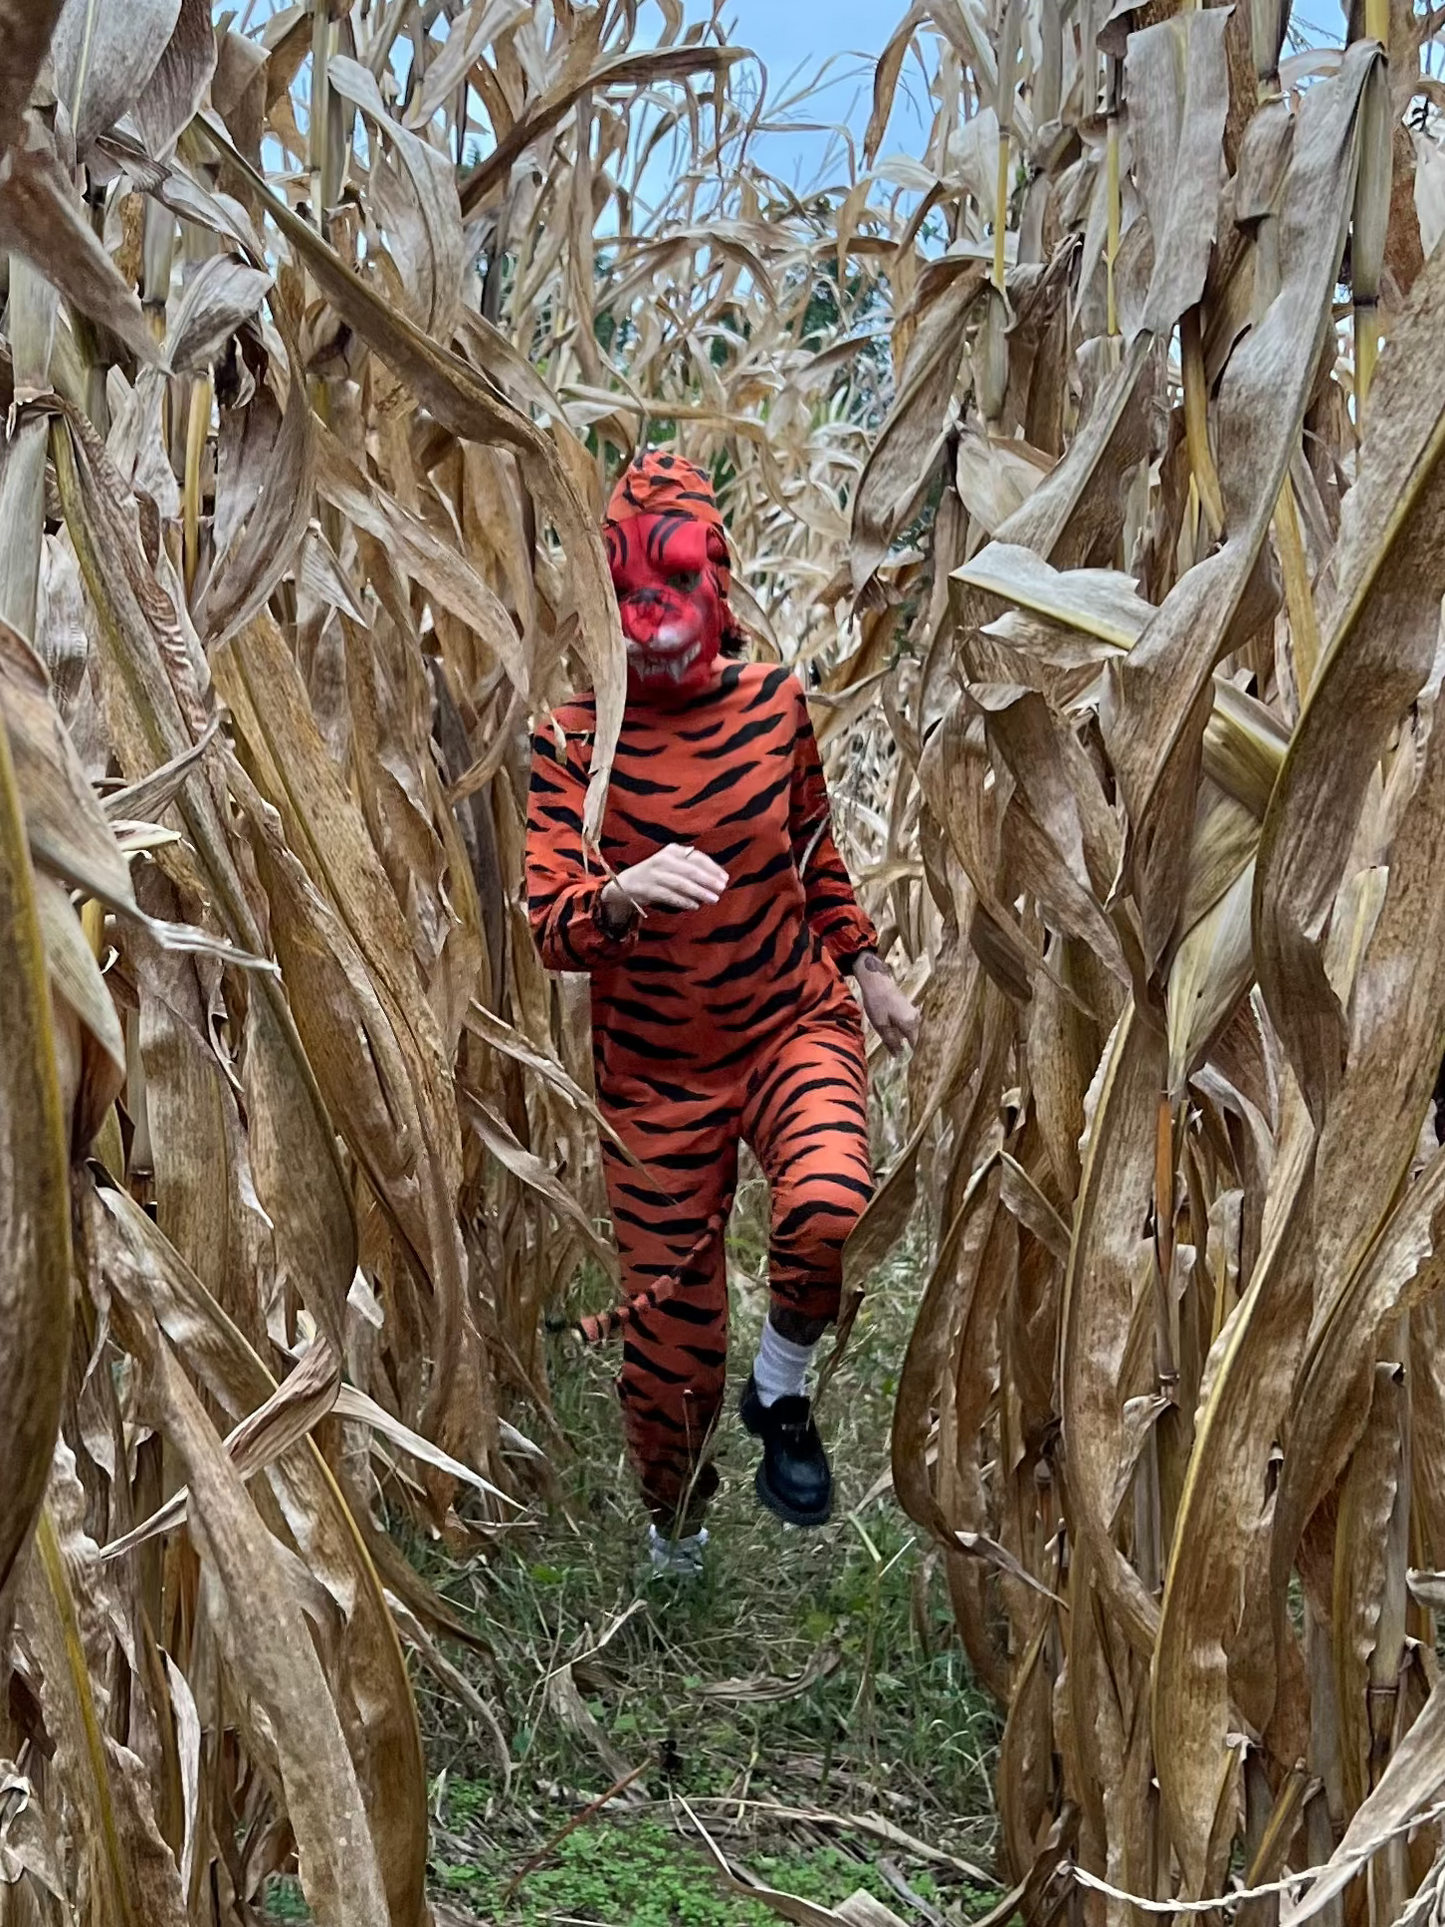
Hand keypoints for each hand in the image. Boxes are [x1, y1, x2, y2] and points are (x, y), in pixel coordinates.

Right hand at [602, 844, 728, 921]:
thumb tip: (717, 878)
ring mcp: (655, 874)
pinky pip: (670, 895)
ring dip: (699, 892)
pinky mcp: (648, 889)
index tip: (725, 878)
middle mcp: (663, 860)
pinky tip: (695, 905)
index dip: (712, 868)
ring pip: (681, 883)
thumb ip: (691, 867)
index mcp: (672, 851)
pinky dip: (683, 901)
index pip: (696, 857)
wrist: (626, 884)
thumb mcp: (672, 864)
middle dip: (708, 880)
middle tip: (721, 889)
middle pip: (690, 870)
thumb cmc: (657, 874)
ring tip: (712, 899)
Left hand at [853, 954, 920, 1056]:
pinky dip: (900, 1029)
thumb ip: (891, 1042)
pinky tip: (889, 1028)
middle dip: (904, 1046)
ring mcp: (913, 1012)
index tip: (899, 1060)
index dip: (907, 1054)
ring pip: (910, 1031)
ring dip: (901, 1037)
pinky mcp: (909, 1008)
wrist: (876, 980)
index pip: (914, 1045)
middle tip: (892, 1051)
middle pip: (913, 1039)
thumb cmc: (877, 1003)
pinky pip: (907, 1024)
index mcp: (910, 1024)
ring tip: (889, 1039)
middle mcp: (916, 1019)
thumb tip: (898, 1056)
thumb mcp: (881, 1026)